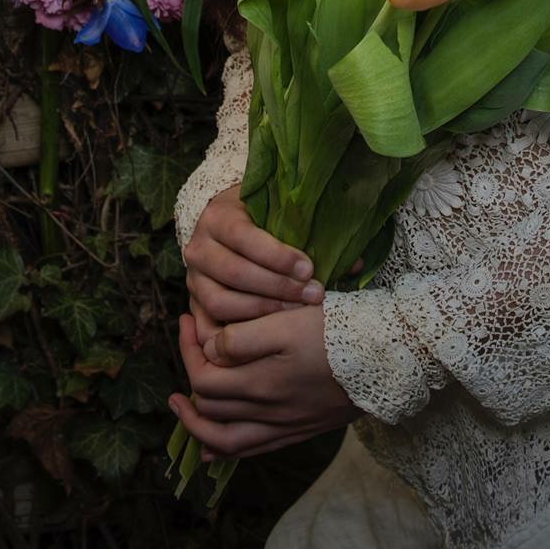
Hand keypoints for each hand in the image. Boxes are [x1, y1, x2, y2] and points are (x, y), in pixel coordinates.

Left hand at [170, 303, 361, 459]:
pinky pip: (251, 451)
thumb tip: (210, 352)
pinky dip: (225, 449)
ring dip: (197, 425)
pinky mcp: (300, 430)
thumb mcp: (289, 321)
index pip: (204, 377)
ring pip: (225, 440)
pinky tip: (214, 446)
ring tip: (182, 406)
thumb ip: (244, 338)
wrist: (387, 360)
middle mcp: (268, 412)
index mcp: (262, 383)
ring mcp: (284, 426)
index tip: (186, 320)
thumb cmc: (339, 333)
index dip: (187, 349)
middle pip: (210, 408)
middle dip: (189, 376)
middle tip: (187, 345)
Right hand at [184, 184, 325, 346]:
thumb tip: (355, 264)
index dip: (278, 255)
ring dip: (262, 311)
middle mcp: (198, 246)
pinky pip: (211, 325)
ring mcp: (194, 278)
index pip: (244, 237)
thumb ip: (310, 234)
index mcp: (218, 216)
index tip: (309, 267)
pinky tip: (268, 334)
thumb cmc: (260, 219)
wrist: (227, 225)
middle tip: (312, 295)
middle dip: (277, 287)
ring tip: (295, 312)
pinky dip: (239, 332)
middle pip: (235, 272)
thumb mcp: (279, 214)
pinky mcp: (195, 303)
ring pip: (222, 301)